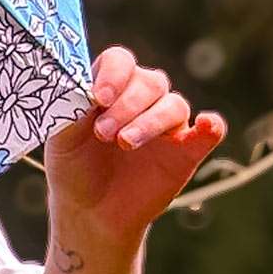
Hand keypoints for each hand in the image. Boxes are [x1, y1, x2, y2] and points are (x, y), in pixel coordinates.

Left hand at [43, 47, 226, 254]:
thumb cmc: (73, 167)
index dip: (113, 74)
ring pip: (174, 105)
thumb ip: (71, 110)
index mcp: (109, 87)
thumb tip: (83, 91)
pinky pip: (211, 130)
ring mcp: (166, 124)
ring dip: (151, 121)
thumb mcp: (61, 138)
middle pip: (149, 82)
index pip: (120, 61)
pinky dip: (212, 124)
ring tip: (124, 143)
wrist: (90, 212)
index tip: (98, 98)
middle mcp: (141, 99)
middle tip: (104, 133)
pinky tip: (205, 125)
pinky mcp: (187, 150)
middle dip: (126, 105)